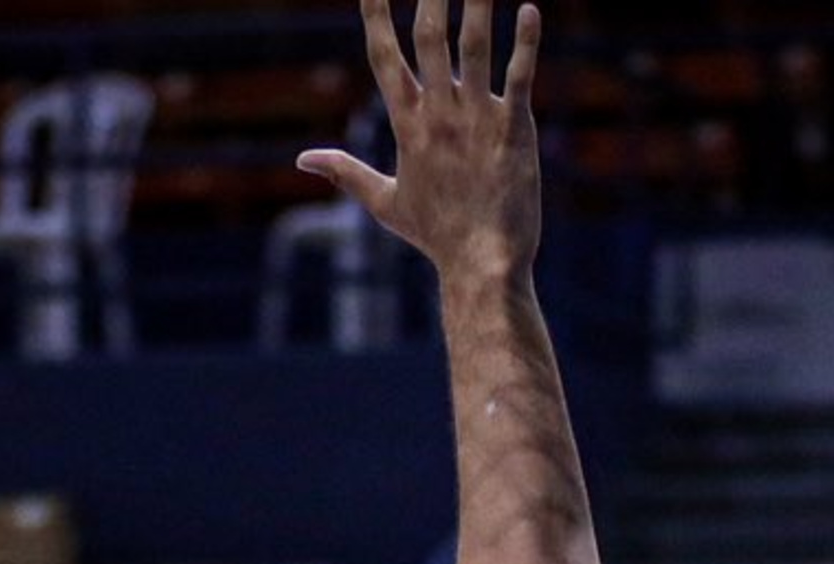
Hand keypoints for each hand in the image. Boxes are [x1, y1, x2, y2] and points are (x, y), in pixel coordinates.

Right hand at [300, 0, 544, 278]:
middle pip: (430, 35)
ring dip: (477, 2)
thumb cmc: (438, 237)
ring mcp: (478, 119)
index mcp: (408, 124)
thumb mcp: (386, 203)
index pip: (384, 54)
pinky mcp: (515, 131)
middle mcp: (440, 113)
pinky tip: (531, 9)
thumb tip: (302, 160)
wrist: (483, 267)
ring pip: (475, 44)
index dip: (375, 12)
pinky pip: (520, 76)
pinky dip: (526, 41)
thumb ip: (345, 172)